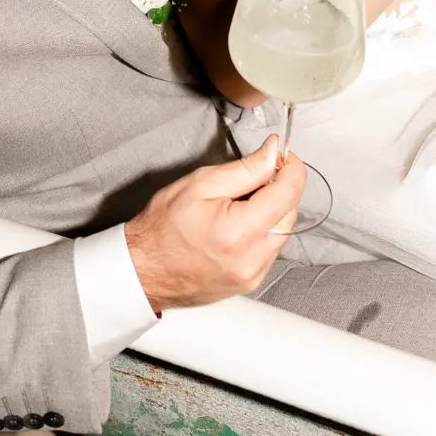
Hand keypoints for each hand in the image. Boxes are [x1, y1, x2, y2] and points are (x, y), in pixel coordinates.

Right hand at [125, 135, 304, 312]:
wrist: (144, 269)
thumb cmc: (163, 227)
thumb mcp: (201, 183)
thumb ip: (245, 168)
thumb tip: (272, 153)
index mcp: (239, 232)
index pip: (288, 193)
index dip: (291, 168)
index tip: (283, 155)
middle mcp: (252, 259)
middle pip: (290, 213)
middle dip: (279, 189)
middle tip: (253, 177)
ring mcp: (253, 275)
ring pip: (283, 232)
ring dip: (271, 211)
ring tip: (238, 204)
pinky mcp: (250, 283)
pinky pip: (270, 249)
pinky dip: (262, 231)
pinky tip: (237, 225)